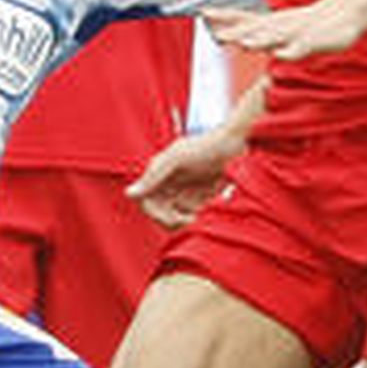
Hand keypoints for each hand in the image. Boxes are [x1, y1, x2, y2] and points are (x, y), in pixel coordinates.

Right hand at [127, 127, 241, 228]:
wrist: (237, 145)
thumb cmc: (207, 146)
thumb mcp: (177, 159)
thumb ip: (153, 176)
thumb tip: (129, 195)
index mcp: (157, 172)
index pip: (144, 201)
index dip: (153, 213)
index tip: (170, 217)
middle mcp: (167, 182)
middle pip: (156, 212)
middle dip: (168, 220)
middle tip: (187, 219)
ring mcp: (182, 190)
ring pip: (171, 216)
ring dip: (180, 222)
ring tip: (194, 218)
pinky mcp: (198, 198)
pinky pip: (188, 215)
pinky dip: (193, 219)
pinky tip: (202, 214)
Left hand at [205, 0, 366, 60]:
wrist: (346, 11)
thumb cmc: (310, 22)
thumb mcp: (279, 25)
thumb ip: (256, 31)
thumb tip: (229, 36)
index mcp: (272, 22)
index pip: (244, 18)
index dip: (224, 16)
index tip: (203, 12)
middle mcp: (281, 25)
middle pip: (255, 28)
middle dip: (236, 31)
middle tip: (217, 35)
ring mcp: (298, 33)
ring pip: (277, 37)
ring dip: (260, 40)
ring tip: (245, 44)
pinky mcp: (315, 42)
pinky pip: (301, 48)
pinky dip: (291, 51)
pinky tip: (281, 56)